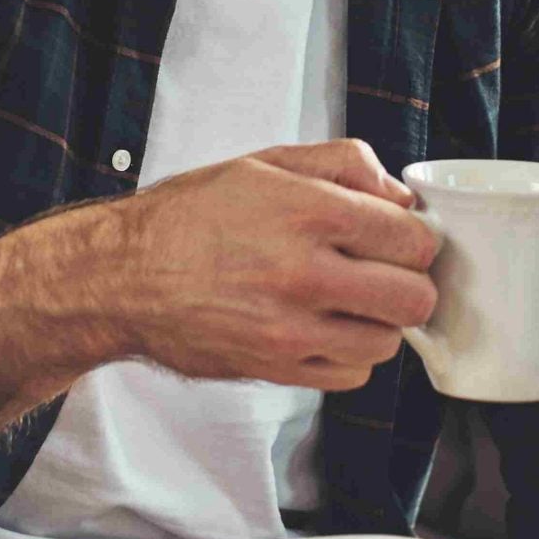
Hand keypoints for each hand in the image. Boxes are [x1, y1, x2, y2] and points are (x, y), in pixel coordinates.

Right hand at [75, 139, 439, 390]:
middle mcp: (304, 273)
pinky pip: (351, 375)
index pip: (413, 238)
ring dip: (380, 322)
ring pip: (388, 341)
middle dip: (409, 283)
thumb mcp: (264, 163)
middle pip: (414, 298)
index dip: (416, 237)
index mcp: (308, 212)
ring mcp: (291, 328)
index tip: (401, 238)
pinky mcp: (276, 368)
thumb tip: (398, 195)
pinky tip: (326, 329)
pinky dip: (350, 356)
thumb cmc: (188, 218)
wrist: (122, 277)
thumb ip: (342, 165)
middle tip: (387, 273)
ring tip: (352, 302)